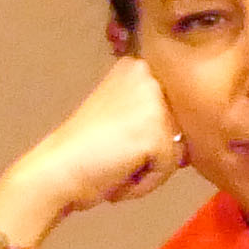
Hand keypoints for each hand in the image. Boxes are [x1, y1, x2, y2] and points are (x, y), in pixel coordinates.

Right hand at [0, 53, 188, 240]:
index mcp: (136, 66)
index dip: (148, 135)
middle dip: (152, 152)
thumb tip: (192, 134)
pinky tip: (119, 175)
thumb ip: (154, 115)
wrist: (56, 170)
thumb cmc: (85, 153)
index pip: (172, 109)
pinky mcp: (156, 131)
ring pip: (177, 149)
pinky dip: (146, 183)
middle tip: (114, 154)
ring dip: (150, 169)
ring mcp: (153, 101)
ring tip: (116, 165)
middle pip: (178, 126)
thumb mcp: (123, 117)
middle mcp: (147, 74)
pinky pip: (168, 168)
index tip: (115, 140)